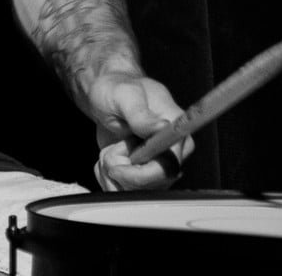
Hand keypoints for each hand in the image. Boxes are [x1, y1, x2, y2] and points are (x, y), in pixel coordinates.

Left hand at [88, 72, 191, 191]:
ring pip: (136, 192)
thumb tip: (162, 128)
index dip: (142, 174)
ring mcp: (157, 166)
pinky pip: (125, 191)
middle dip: (122, 173)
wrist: (105, 94)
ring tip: (108, 152)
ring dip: (112, 174)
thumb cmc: (117, 88)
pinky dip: (108, 178)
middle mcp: (172, 153)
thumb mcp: (125, 95)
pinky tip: (107, 159)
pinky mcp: (143, 175)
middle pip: (152, 185)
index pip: (168, 168)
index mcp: (177, 132)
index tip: (116, 166)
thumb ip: (141, 114)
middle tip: (108, 153)